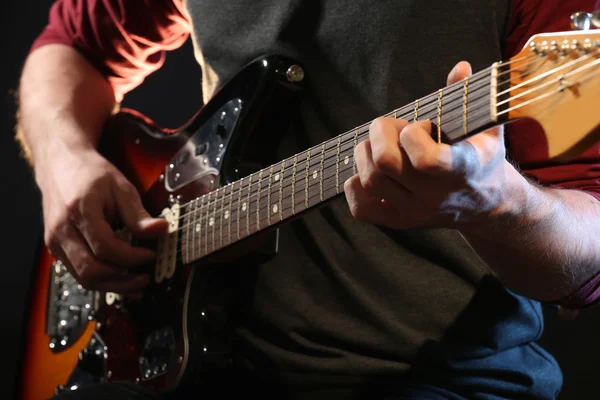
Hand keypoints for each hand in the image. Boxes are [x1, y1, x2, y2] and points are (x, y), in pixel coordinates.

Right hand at [38, 148, 167, 294]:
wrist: (60, 164)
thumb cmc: (91, 174)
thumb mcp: (121, 187)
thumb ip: (139, 213)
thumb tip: (161, 230)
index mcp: (79, 211)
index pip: (106, 248)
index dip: (132, 257)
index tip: (151, 255)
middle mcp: (62, 230)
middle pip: (91, 270)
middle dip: (122, 279)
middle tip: (144, 278)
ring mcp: (54, 242)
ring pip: (83, 278)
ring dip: (112, 286)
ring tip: (136, 284)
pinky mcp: (55, 249)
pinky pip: (78, 273)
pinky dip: (100, 280)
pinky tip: (119, 279)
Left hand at [344, 61, 511, 229]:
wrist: (487, 206)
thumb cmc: (482, 158)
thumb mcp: (486, 127)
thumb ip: (468, 97)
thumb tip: (460, 67)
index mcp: (462, 169)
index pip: (427, 159)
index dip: (412, 135)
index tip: (421, 126)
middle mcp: (436, 196)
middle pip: (385, 164)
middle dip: (379, 135)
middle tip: (391, 130)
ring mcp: (416, 212)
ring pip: (371, 180)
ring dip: (365, 154)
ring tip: (381, 146)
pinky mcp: (400, 222)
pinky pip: (362, 210)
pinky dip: (355, 187)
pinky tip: (369, 171)